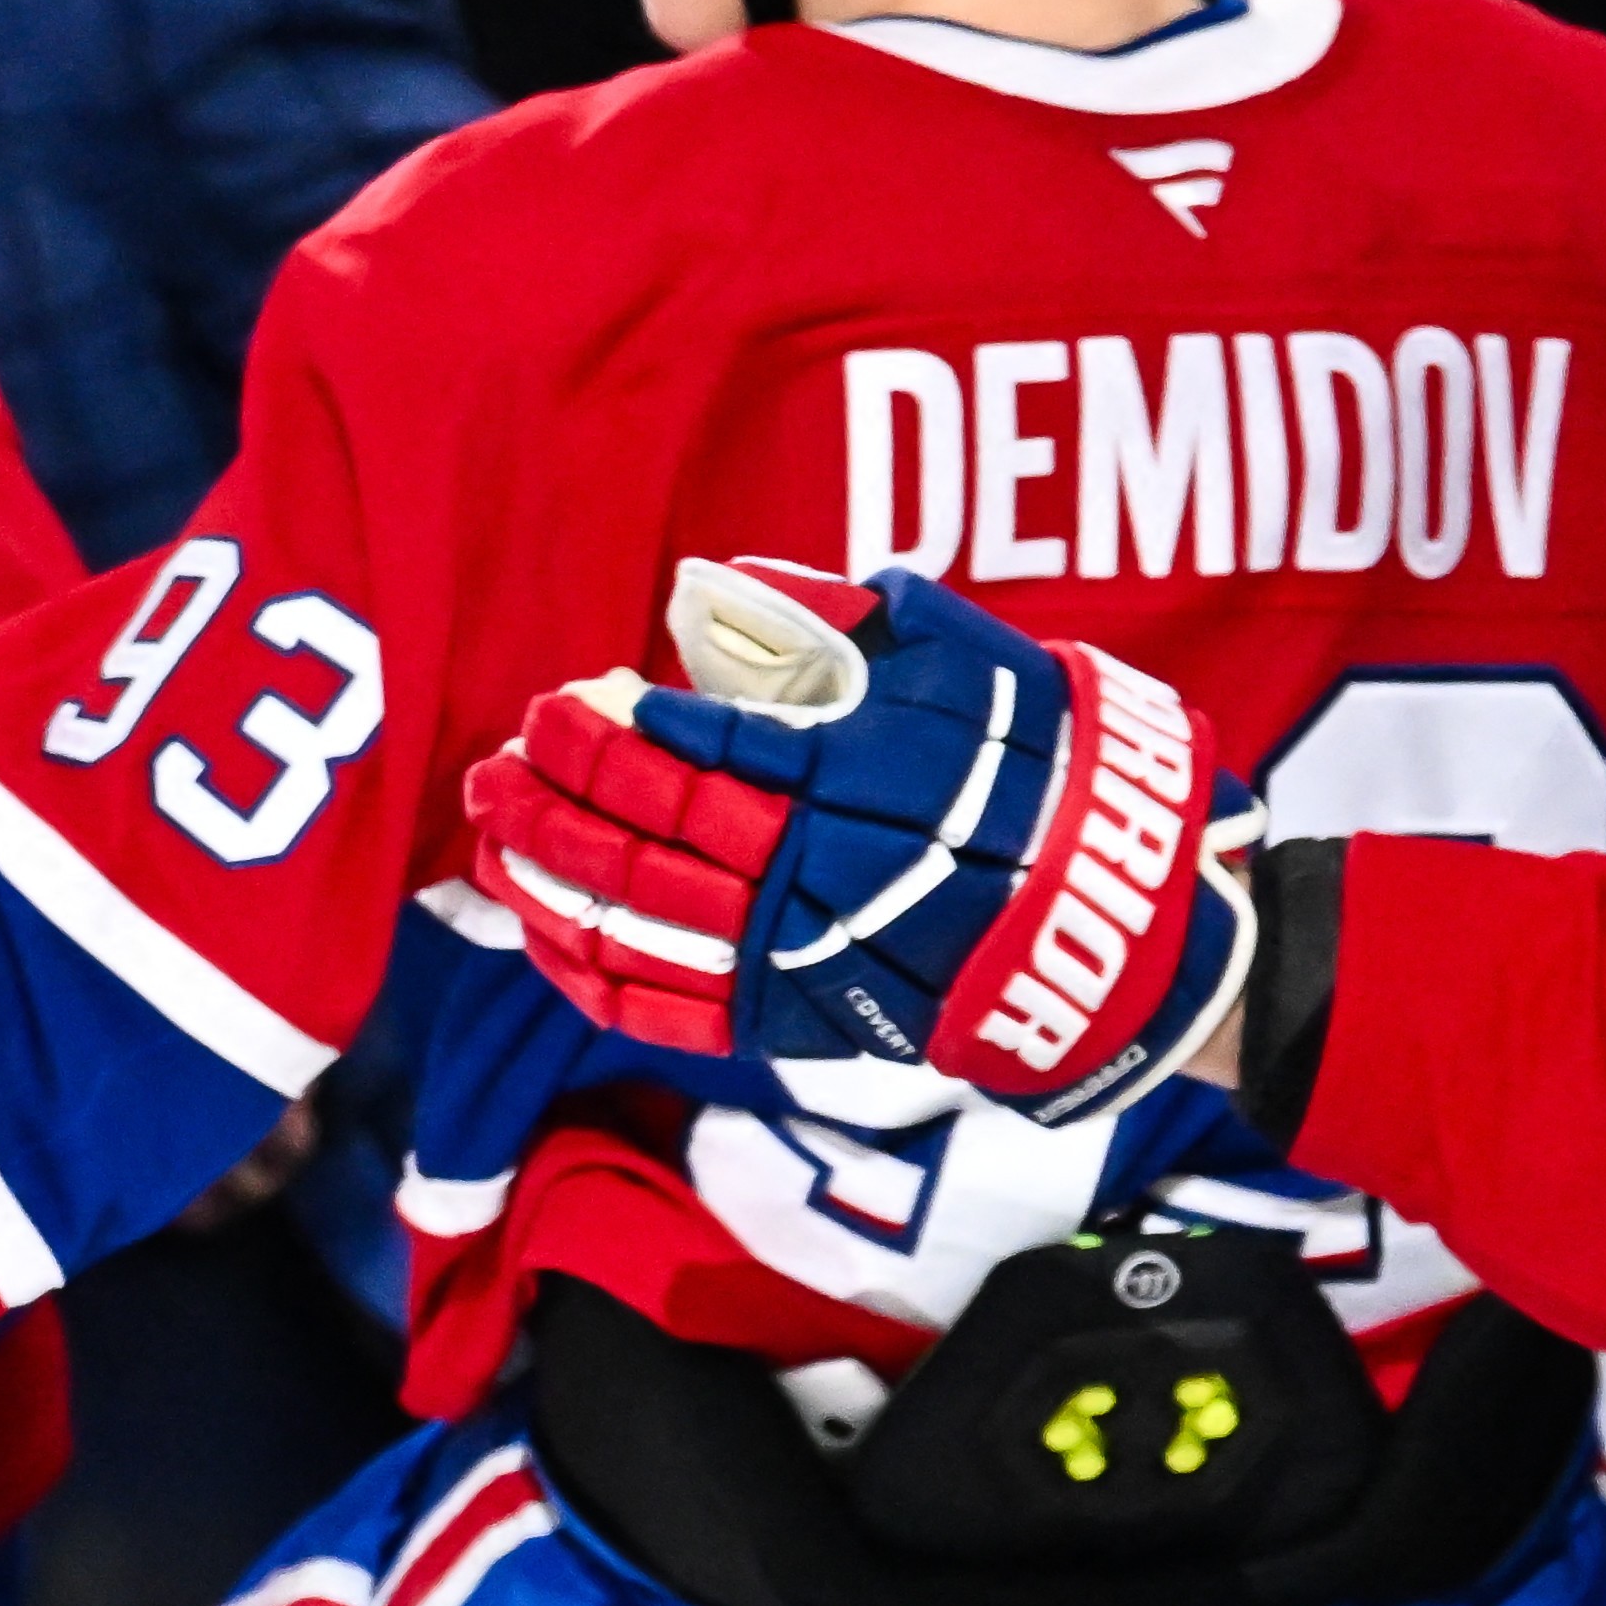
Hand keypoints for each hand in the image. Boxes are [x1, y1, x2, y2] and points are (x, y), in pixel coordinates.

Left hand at [461, 552, 1243, 1132]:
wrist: (1108, 924)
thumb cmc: (1038, 771)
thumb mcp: (967, 663)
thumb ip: (848, 616)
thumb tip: (726, 585)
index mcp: (856, 774)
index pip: (702, 749)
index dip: (617, 727)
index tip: (567, 700)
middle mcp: (817, 869)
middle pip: (651, 832)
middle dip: (558, 795)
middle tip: (497, 763)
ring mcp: (801, 956)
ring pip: (640, 922)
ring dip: (552, 877)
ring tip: (496, 836)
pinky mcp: (795, 1020)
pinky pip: (666, 1008)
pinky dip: (592, 973)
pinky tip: (543, 931)